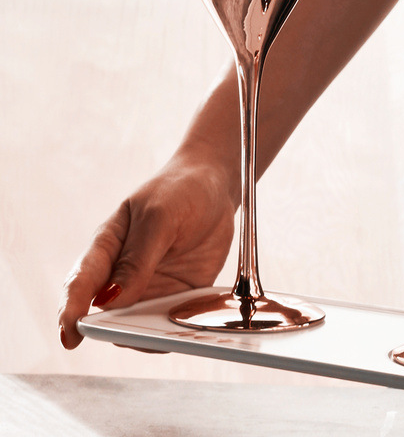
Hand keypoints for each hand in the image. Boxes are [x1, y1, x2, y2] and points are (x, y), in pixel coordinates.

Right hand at [58, 152, 236, 348]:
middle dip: (112, 331)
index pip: (81, 284)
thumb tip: (110, 301)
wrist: (215, 185)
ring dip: (147, 336)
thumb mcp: (158, 216)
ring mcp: (152, 287)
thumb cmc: (178, 191)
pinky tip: (187, 332)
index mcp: (107, 248)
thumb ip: (137, 258)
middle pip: (107, 314)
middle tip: (125, 336)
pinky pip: (173, 322)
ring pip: (139, 326)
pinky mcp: (180, 295)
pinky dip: (177, 331)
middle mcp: (123, 275)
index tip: (70, 337)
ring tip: (161, 336)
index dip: (70, 313)